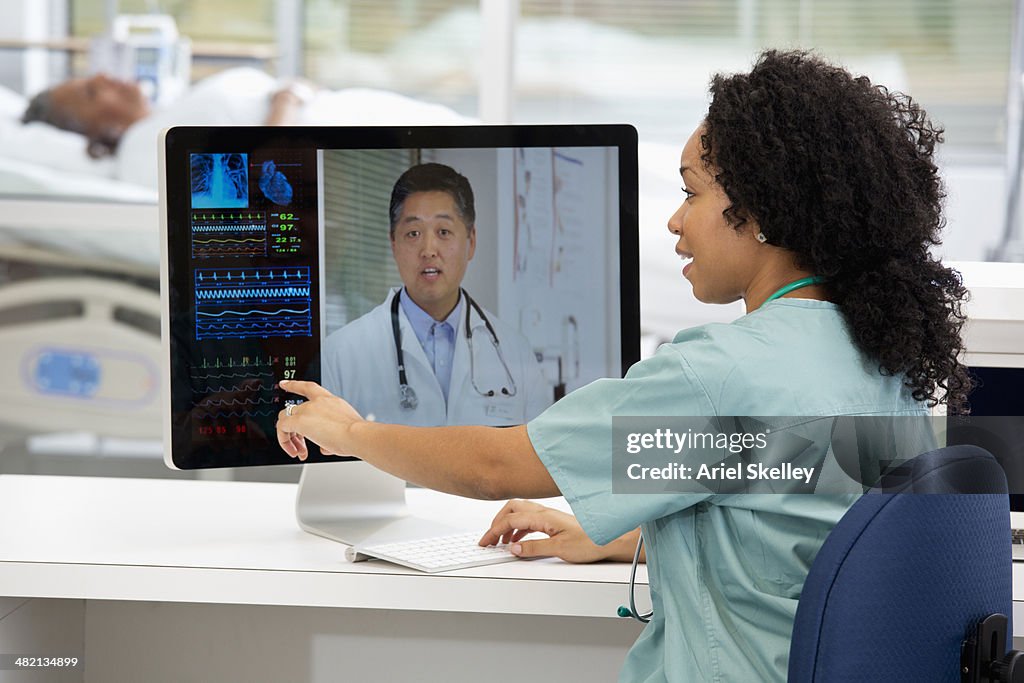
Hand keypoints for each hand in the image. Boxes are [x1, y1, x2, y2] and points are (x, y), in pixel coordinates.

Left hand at [275, 379, 362, 460]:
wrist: (357, 435)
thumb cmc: (356, 434)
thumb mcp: (345, 429)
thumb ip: (331, 436)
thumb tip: (325, 446)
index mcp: (331, 400)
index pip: (309, 388)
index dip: (294, 385)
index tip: (284, 384)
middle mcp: (318, 402)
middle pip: (294, 410)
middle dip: (294, 430)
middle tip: (302, 445)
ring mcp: (307, 409)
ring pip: (285, 418)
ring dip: (289, 437)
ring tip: (298, 452)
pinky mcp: (299, 420)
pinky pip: (282, 428)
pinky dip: (284, 441)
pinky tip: (292, 450)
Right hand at [478, 499, 608, 563]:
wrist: (609, 539)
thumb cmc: (590, 541)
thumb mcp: (559, 549)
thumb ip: (534, 548)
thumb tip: (513, 549)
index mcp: (543, 516)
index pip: (510, 519)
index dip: (494, 530)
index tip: (485, 541)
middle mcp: (544, 512)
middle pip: (511, 509)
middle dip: (496, 522)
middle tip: (489, 539)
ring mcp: (548, 516)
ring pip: (519, 513)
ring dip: (506, 525)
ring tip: (500, 541)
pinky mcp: (552, 522)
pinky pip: (528, 520)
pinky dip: (517, 528)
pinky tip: (517, 541)